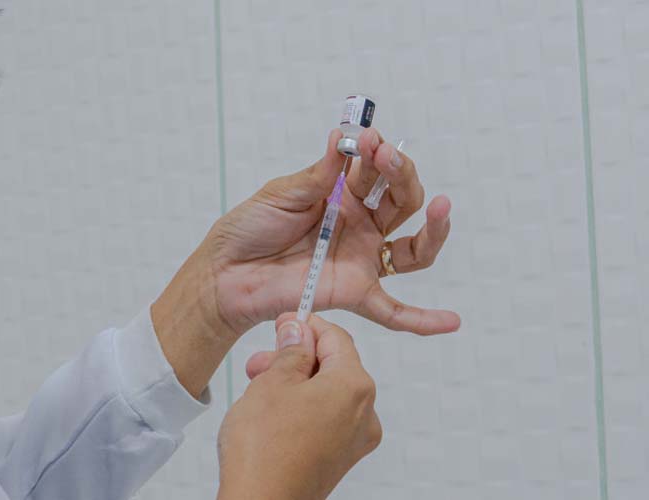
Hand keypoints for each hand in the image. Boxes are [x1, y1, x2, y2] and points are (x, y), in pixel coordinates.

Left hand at [152, 127, 458, 396]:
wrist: (225, 272)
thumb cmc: (249, 229)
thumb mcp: (282, 193)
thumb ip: (320, 174)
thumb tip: (344, 140)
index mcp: (342, 195)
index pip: (377, 171)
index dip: (378, 154)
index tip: (367, 138)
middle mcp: (360, 226)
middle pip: (402, 201)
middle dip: (400, 174)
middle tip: (384, 157)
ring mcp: (360, 259)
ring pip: (413, 248)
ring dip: (434, 228)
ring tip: (441, 207)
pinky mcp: (353, 292)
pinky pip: (393, 310)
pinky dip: (423, 319)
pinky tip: (452, 321)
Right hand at [217, 314, 380, 499]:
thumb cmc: (264, 449)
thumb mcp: (273, 381)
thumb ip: (291, 350)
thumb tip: (298, 330)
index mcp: (354, 386)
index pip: (336, 338)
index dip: (307, 325)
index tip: (285, 323)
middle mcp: (364, 413)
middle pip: (333, 366)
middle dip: (296, 359)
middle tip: (262, 360)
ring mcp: (354, 440)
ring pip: (326, 393)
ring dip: (295, 383)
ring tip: (258, 388)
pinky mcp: (340, 458)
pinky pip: (326, 418)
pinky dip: (303, 407)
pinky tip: (272, 412)